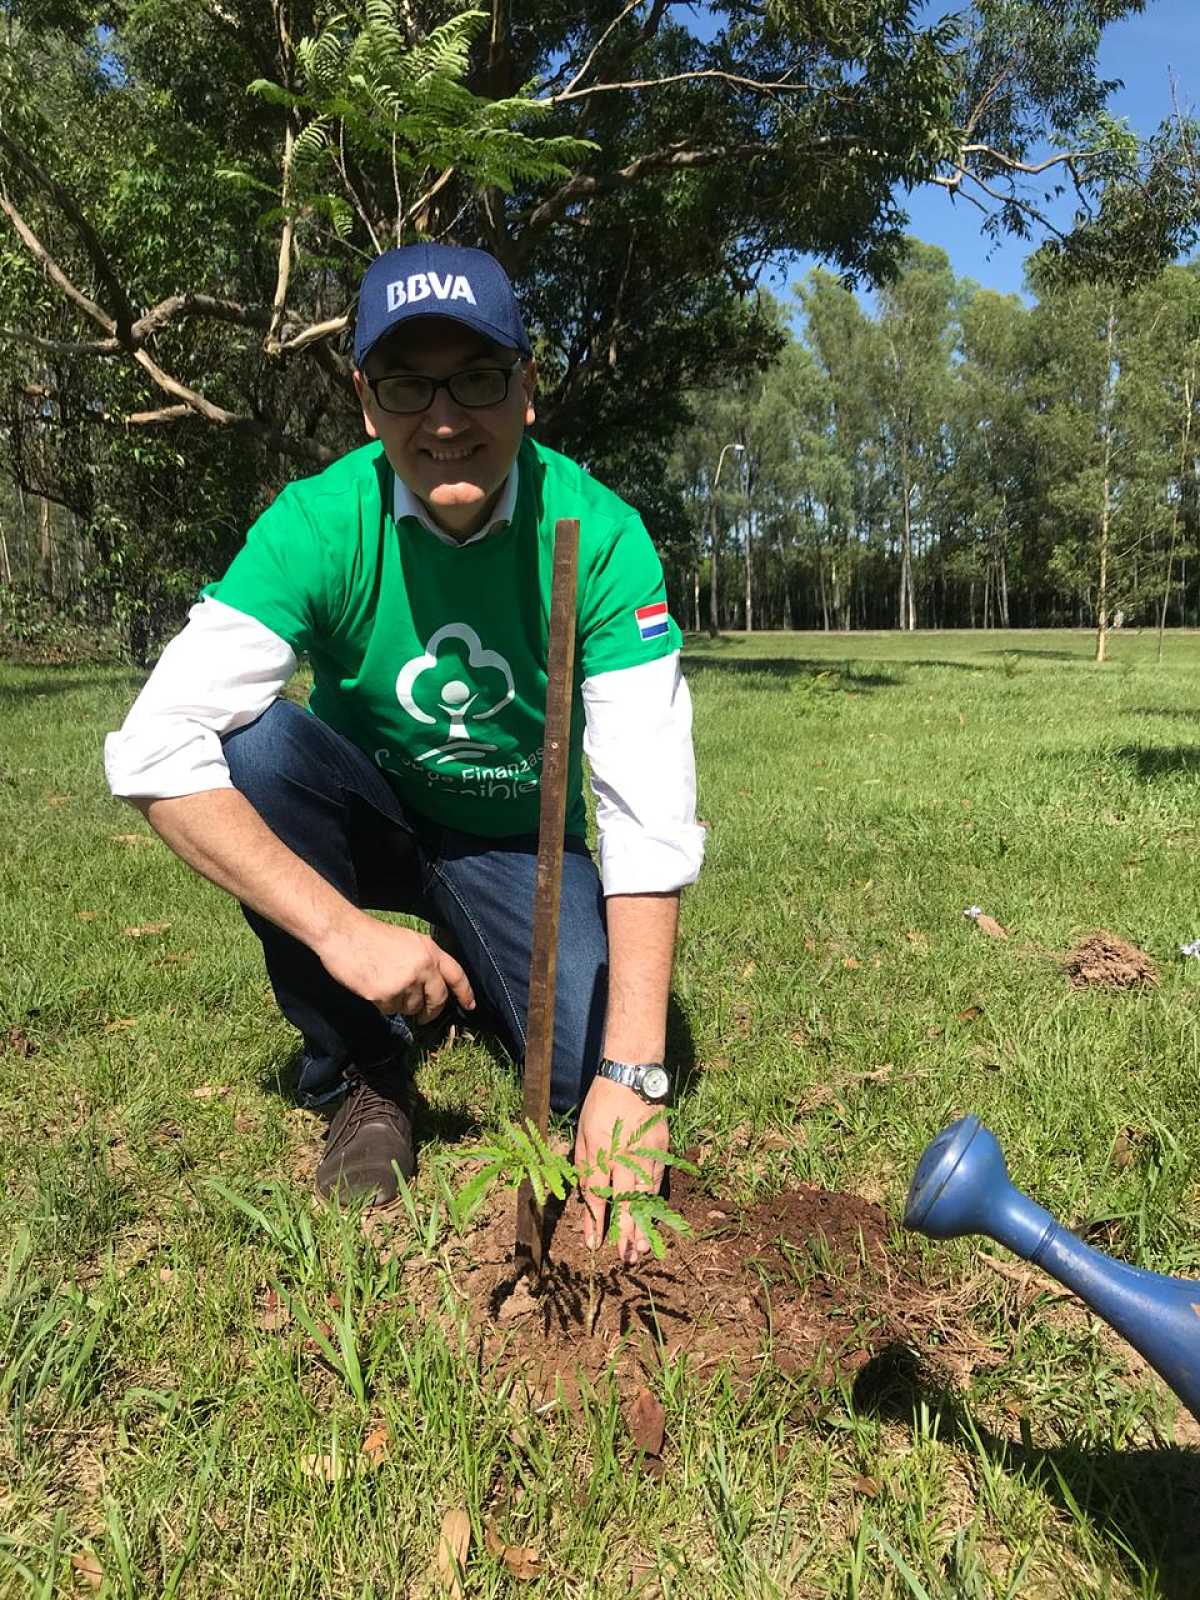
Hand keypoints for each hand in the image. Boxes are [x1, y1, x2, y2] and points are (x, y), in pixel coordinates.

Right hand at [317, 916, 474, 1023]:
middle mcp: (422, 966)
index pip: (456, 975)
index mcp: (429, 950)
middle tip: (425, 1017)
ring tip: (385, 985)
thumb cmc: (372, 936)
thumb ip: (424, 961)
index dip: (464, 992)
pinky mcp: (386, 995)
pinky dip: (384, 1004)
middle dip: (432, 1011)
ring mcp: (405, 982)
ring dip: (402, 1004)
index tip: (470, 1006)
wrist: (344, 934)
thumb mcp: (407, 941)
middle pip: (438, 998)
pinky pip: (391, 1010)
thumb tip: (432, 987)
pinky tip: (374, 988)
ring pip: (412, 1007)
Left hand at [575, 1076, 668, 1265]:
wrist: (632, 1078)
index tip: (594, 1244)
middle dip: (628, 1234)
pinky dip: (654, 1203)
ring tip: (641, 1248)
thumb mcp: (583, 1135)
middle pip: (630, 1204)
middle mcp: (630, 1159)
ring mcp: (650, 1155)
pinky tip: (651, 1218)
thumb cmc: (601, 1105)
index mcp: (606, 1154)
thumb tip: (588, 1198)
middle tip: (627, 1258)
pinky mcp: (662, 1150)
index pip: (602, 1197)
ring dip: (645, 1224)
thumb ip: (585, 1167)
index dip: (598, 1223)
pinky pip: (657, 1183)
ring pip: (648, 1197)